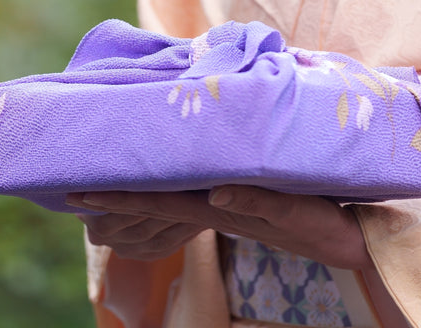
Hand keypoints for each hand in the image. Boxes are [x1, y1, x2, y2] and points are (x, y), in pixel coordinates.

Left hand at [65, 186, 371, 269]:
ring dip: (134, 193)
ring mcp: (226, 207)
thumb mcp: (292, 212)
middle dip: (113, 196)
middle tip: (70, 188)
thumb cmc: (322, 221)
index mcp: (219, 207)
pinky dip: (166, 189)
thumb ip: (255, 199)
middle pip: (153, 201)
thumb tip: (214, 191)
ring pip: (169, 199)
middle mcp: (215, 207)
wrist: (350, 239)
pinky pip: (194, 194)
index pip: (158, 200)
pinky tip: (157, 181)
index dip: (118, 196)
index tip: (77, 191)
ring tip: (102, 184)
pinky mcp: (241, 202)